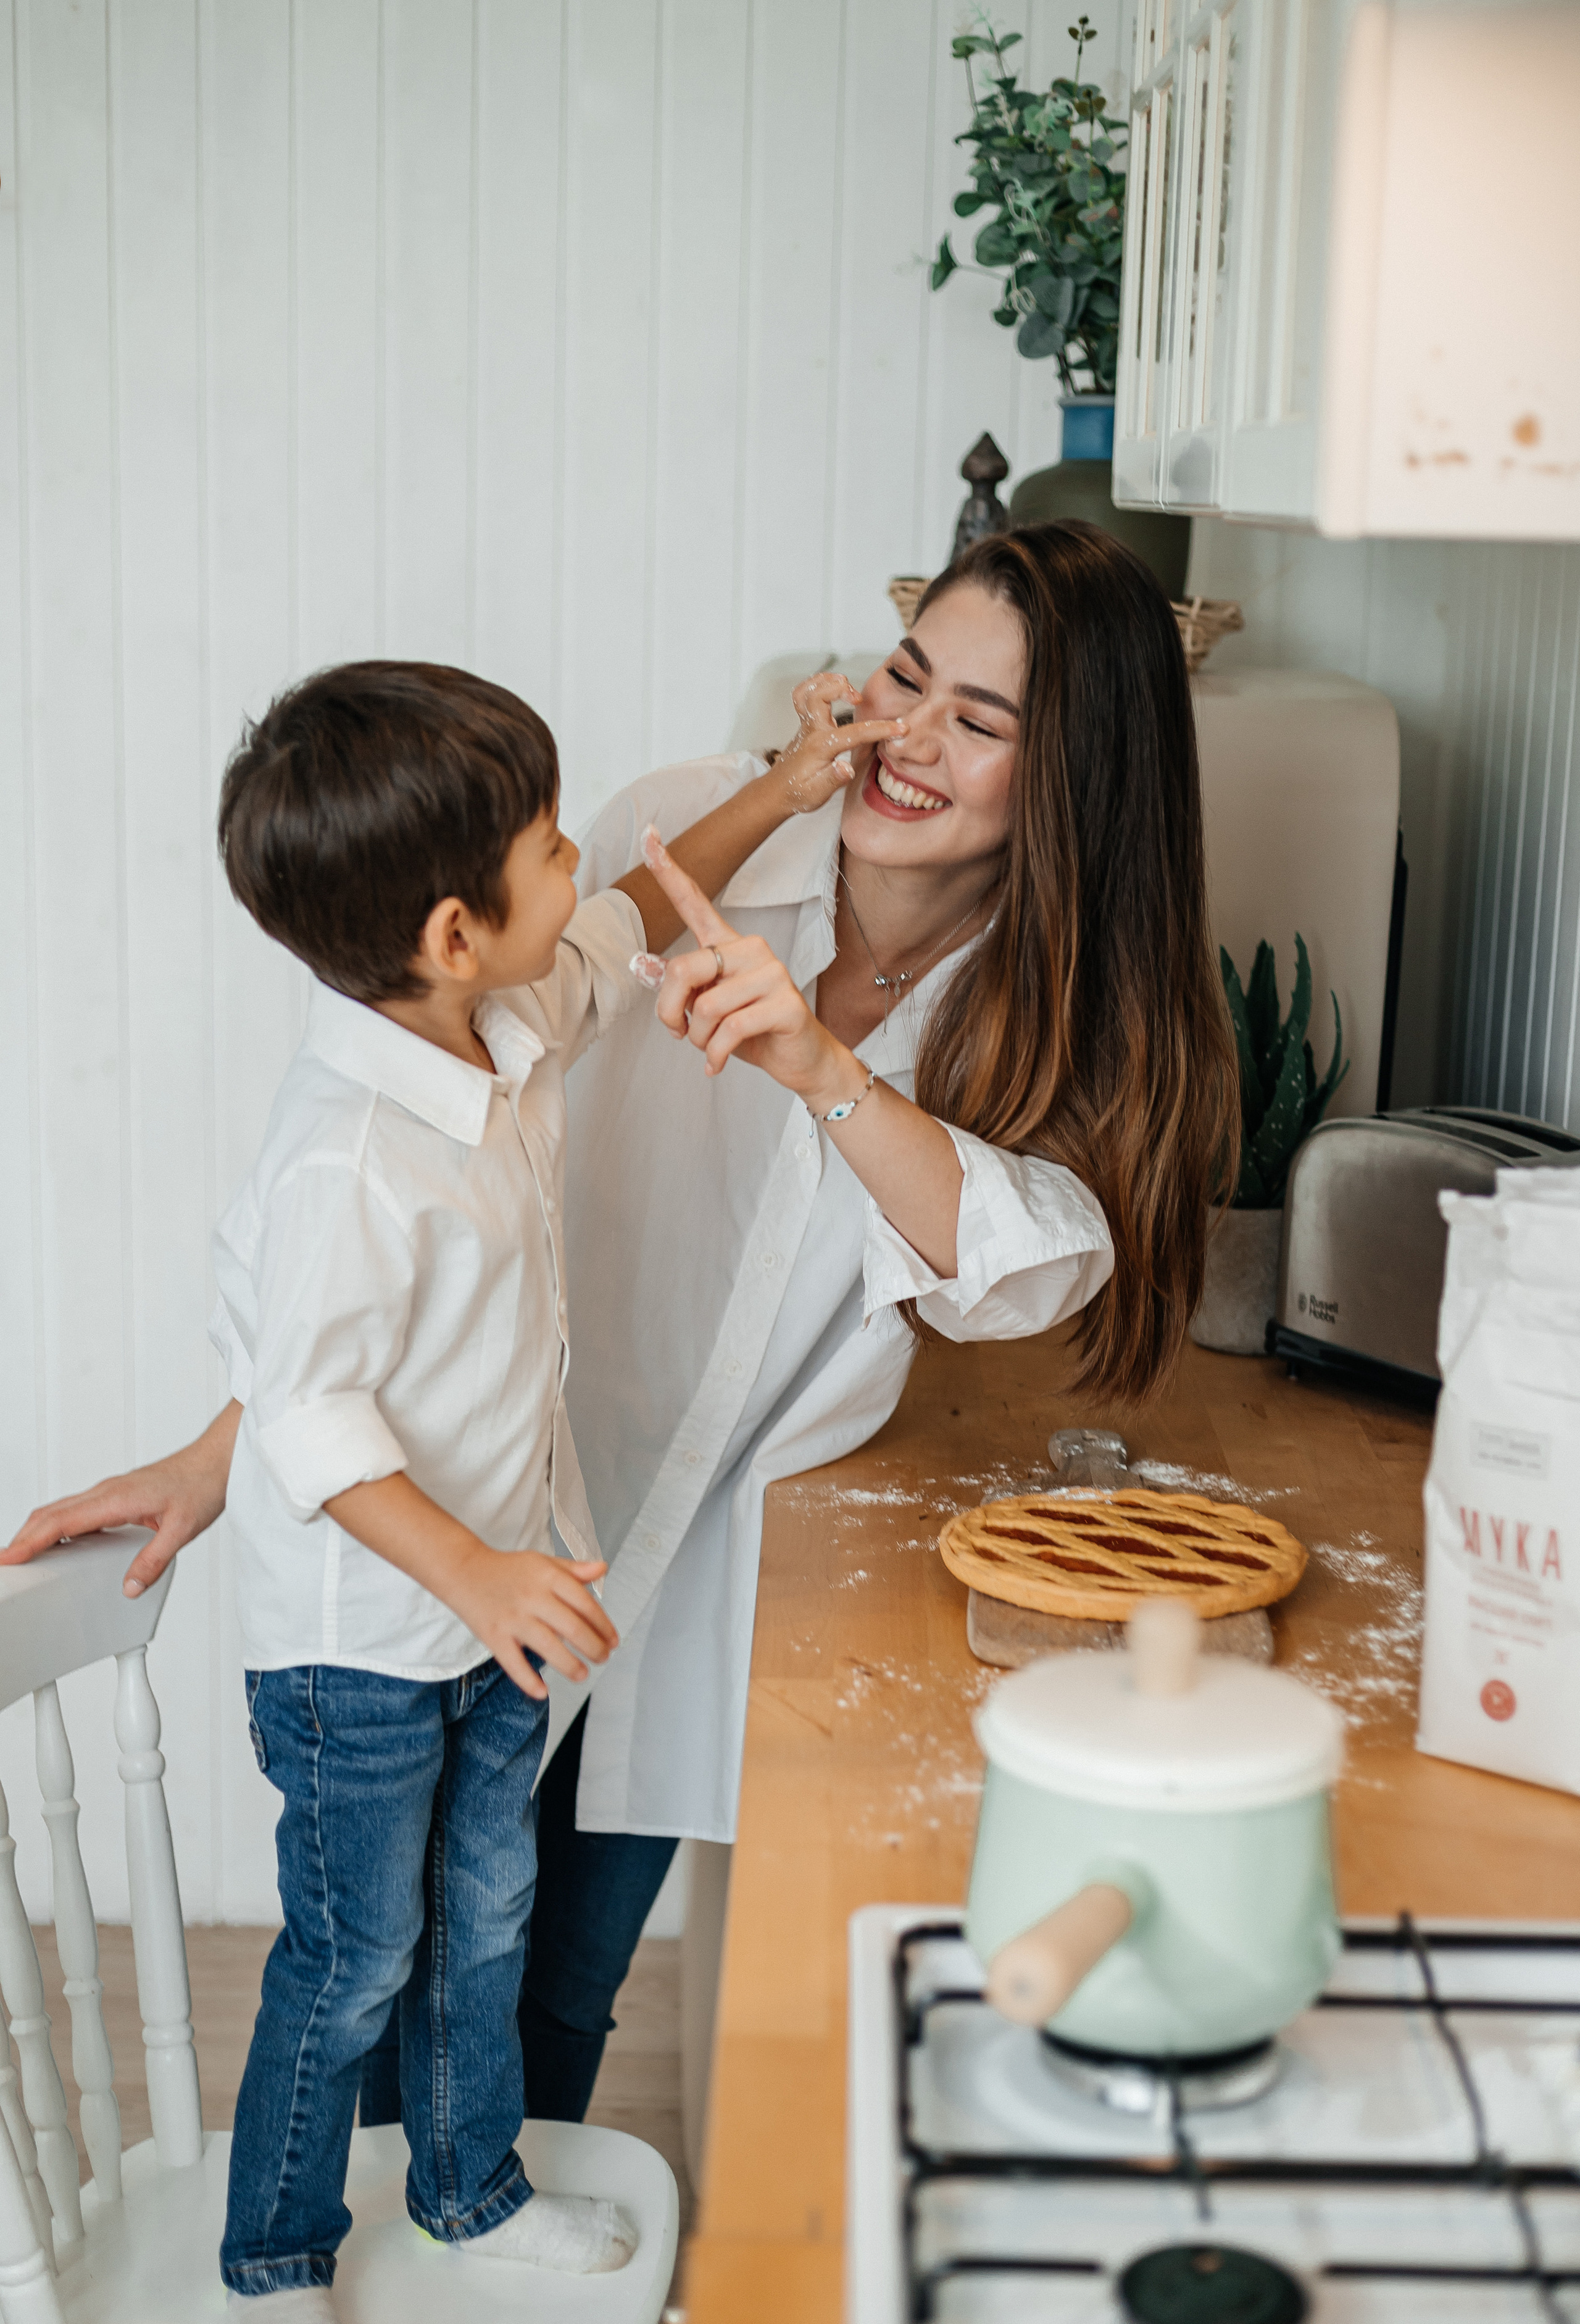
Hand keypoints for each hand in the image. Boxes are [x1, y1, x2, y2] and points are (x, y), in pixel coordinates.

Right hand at [1, 1402, 239, 1597]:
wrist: (216, 1461)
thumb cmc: (201, 1485)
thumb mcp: (182, 1530)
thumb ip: (153, 1560)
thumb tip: (130, 1587)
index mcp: (116, 1497)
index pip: (61, 1521)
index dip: (31, 1540)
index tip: (9, 1557)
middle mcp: (107, 1491)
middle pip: (51, 1513)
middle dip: (23, 1538)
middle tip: (6, 1563)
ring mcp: (110, 1492)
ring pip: (62, 1510)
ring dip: (37, 1531)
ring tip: (22, 1556)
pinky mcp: (117, 1495)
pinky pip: (77, 1510)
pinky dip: (57, 1525)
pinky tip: (57, 1542)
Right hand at [445, 1544, 616, 1701]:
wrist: (463, 1570)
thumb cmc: (508, 1569)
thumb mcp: (543, 1562)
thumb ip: (573, 1569)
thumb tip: (603, 1569)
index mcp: (548, 1577)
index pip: (585, 1604)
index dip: (603, 1625)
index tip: (613, 1640)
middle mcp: (532, 1597)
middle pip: (572, 1628)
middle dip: (593, 1647)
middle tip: (603, 1658)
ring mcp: (512, 1618)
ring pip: (548, 1647)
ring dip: (570, 1665)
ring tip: (582, 1674)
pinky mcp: (493, 1636)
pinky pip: (513, 1663)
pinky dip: (528, 1680)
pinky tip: (543, 1692)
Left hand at [638, 830, 866, 1110]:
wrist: (801, 1060)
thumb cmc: (753, 1032)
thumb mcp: (706, 1010)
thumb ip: (676, 987)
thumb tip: (638, 963)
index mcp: (728, 945)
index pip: (693, 901)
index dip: (667, 870)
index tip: (648, 834)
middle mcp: (751, 948)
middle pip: (685, 968)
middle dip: (671, 1012)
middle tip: (679, 1034)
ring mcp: (772, 972)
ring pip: (707, 1006)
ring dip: (700, 1039)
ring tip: (711, 1048)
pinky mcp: (786, 1003)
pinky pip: (731, 1029)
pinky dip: (717, 1054)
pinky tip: (718, 1064)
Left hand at [772, 671, 903, 815]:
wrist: (778, 792)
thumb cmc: (799, 794)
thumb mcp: (817, 794)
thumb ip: (833, 780)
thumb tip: (847, 768)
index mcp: (820, 748)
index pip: (853, 734)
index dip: (879, 730)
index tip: (900, 729)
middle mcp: (811, 732)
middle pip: (817, 697)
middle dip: (840, 689)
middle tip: (858, 699)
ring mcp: (806, 725)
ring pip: (808, 691)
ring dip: (826, 681)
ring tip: (846, 683)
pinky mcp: (805, 723)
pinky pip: (803, 695)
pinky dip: (816, 684)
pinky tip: (831, 686)